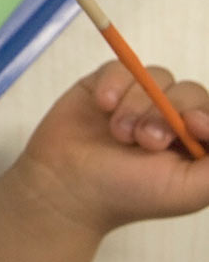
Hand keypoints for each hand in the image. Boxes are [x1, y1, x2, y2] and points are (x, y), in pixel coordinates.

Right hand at [13, 62, 208, 234]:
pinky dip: (113, 83)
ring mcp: (136, 99)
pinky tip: (101, 105)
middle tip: (144, 142)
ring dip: (136, 105)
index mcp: (194, 141)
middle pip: (186, 92)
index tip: (189, 126)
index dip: (204, 114)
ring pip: (153, 78)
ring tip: (118, 134)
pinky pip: (120, 67)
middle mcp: (169, 117)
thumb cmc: (129, 195)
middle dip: (165, 115)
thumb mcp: (192, 189)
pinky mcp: (105, 85)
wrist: (66, 188)